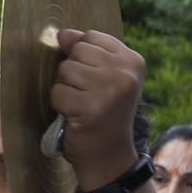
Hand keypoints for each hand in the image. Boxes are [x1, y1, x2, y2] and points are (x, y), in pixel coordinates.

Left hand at [50, 29, 145, 187]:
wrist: (109, 157)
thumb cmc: (104, 114)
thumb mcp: (104, 77)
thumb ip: (87, 51)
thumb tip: (62, 34)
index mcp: (133, 61)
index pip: (91, 37)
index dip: (84, 58)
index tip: (97, 82)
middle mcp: (125, 73)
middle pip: (77, 51)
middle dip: (74, 73)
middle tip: (89, 96)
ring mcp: (108, 90)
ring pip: (65, 70)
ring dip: (66, 89)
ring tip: (82, 106)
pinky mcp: (89, 108)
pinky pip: (57, 92)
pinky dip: (60, 106)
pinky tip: (75, 117)